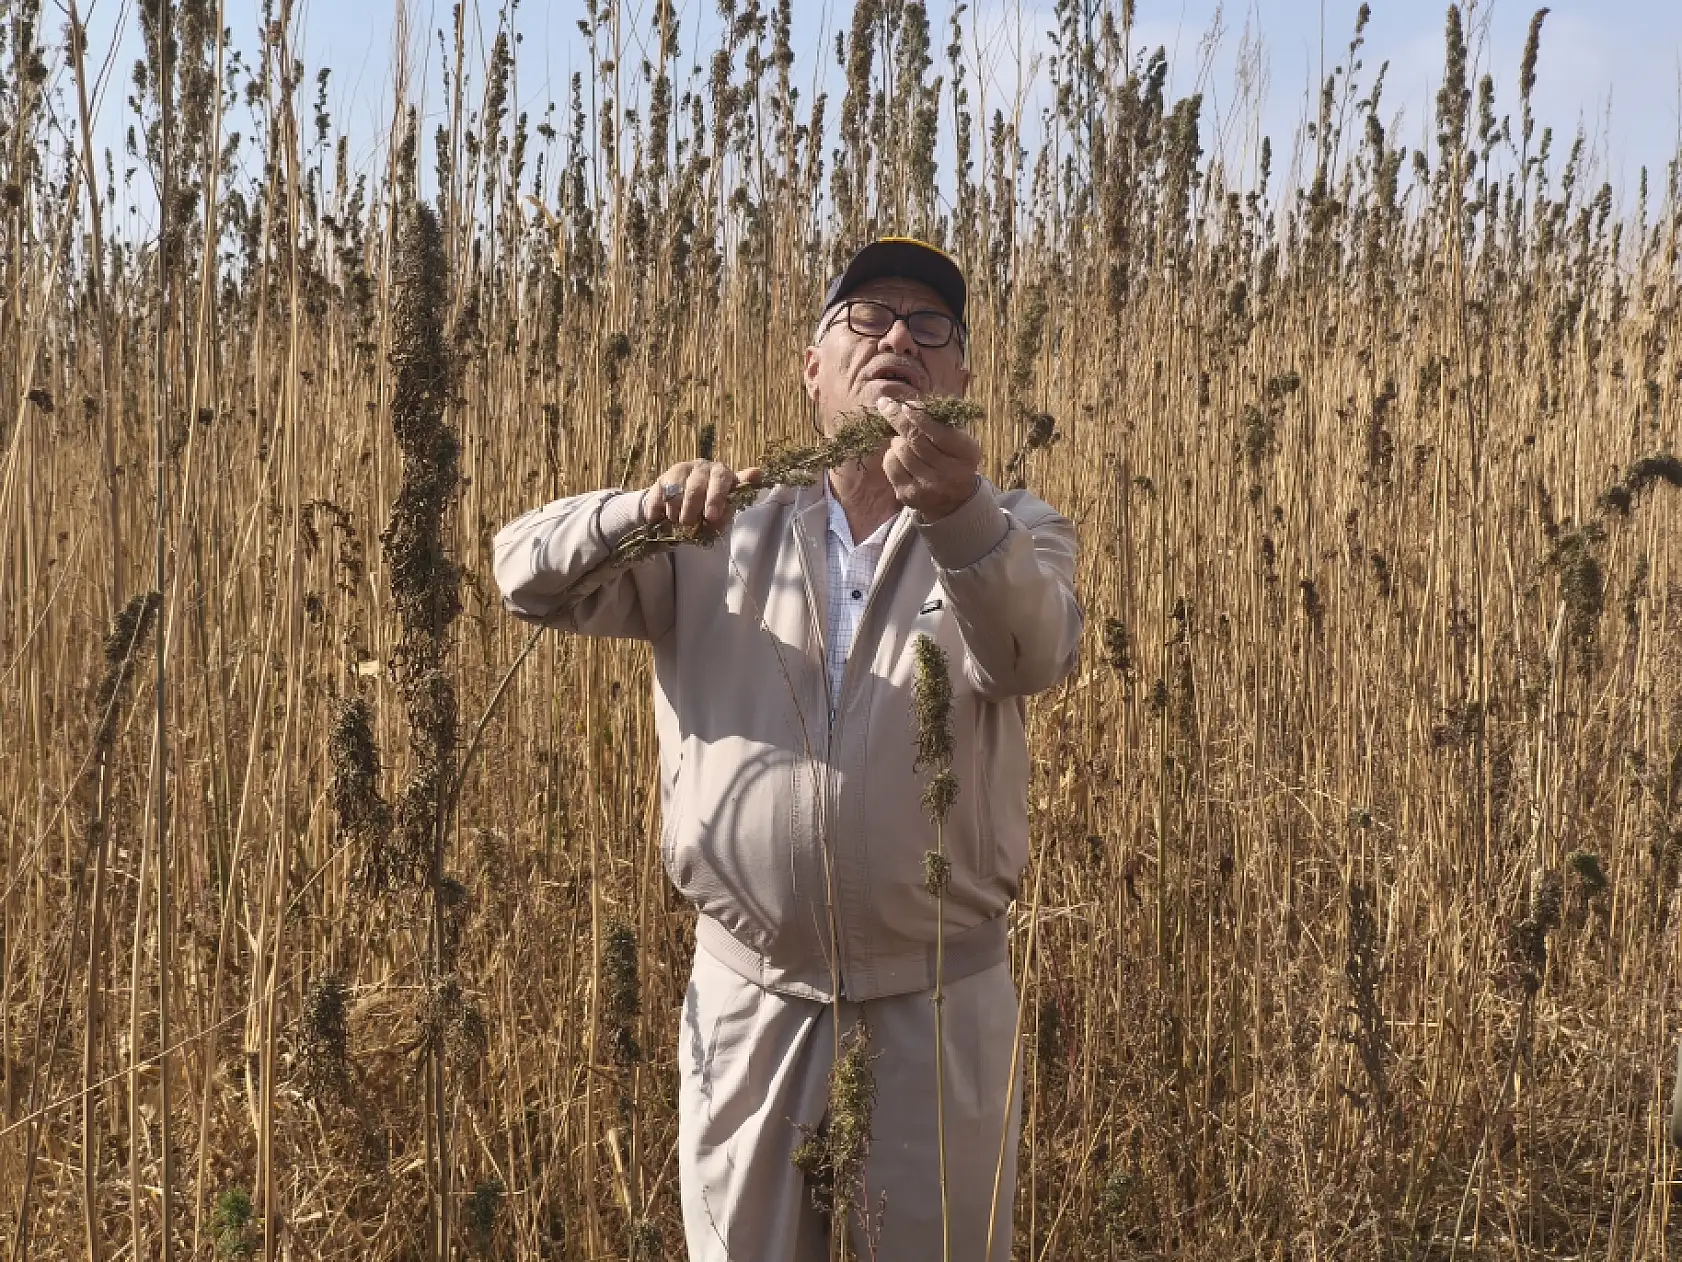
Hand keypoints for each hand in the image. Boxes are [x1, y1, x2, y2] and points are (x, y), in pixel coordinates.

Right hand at [642, 459, 762, 531]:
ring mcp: (679, 471)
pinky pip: (657, 498)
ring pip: (673, 494)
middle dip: (692, 512)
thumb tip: (757, 473)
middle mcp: (700, 467)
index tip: (711, 517)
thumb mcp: (727, 505)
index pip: (720, 480)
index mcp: (720, 472)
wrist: (686, 500)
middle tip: (689, 525)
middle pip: (694, 489)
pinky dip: (657, 513)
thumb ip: (735, 502)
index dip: (716, 498)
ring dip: (675, 514)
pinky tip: (658, 520)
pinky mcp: (661, 479)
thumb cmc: (713, 504)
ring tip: (678, 522)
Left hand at [877, 397, 982, 520]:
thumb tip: (908, 405)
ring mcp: (928, 487)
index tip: (905, 405)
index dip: (919, 417)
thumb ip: (940, 423)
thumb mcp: (958, 440)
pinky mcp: (909, 495)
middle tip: (886, 406)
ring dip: (897, 440)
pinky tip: (899, 455)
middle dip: (898, 420)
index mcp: (966, 454)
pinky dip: (892, 454)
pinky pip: (891, 465)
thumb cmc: (953, 459)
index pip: (939, 433)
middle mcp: (948, 473)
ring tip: (903, 440)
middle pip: (915, 440)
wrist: (953, 499)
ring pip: (901, 451)